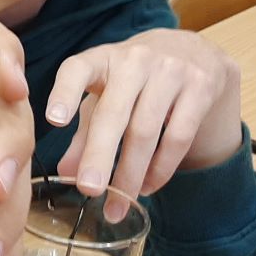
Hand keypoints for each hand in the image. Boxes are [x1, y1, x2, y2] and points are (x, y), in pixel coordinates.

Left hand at [46, 28, 242, 216]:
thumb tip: (65, 172)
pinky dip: (161, 168)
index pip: (77, 70)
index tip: (54, 122)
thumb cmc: (135, 80)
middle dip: (99, 155)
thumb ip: (84, 132)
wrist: (193, 52)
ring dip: (131, 173)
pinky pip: (178, 137)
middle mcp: (134, 60)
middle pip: (113, 113)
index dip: (64, 94)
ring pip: (145, 130)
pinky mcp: (201, 88)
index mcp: (101, 59)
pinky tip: (147, 187)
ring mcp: (170, 71)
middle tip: (88, 190)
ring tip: (118, 203)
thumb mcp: (106, 96)